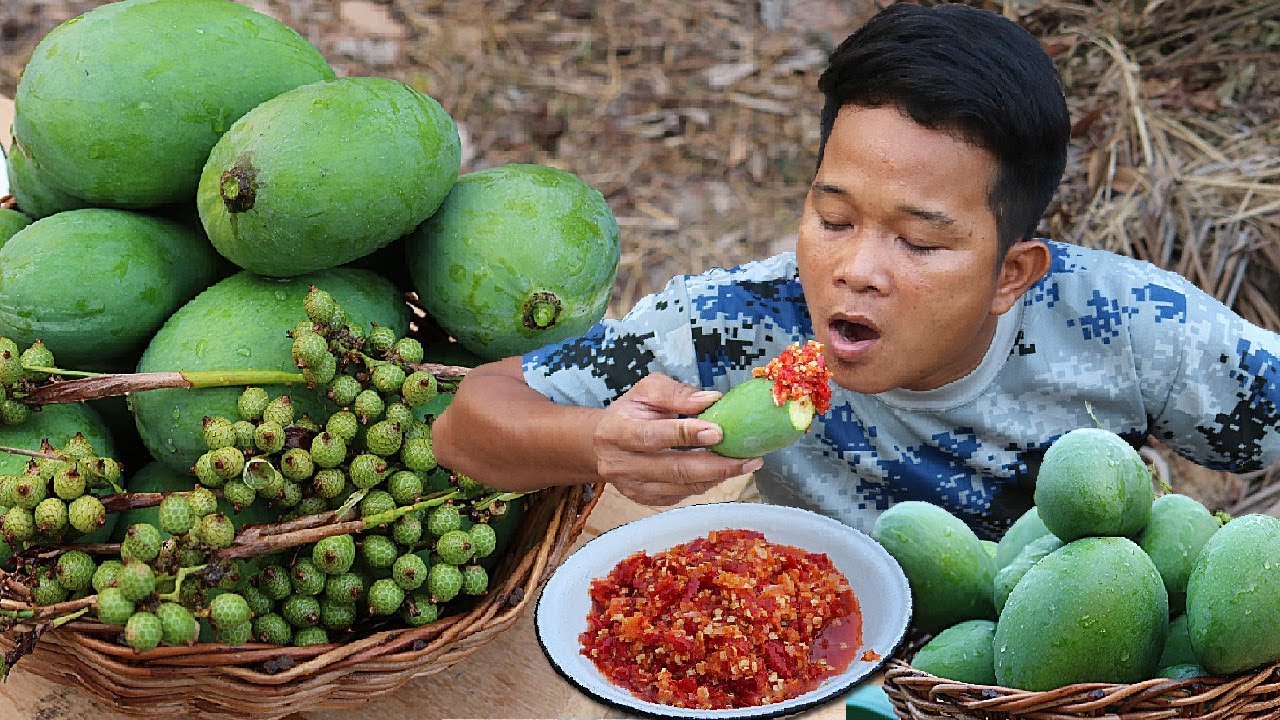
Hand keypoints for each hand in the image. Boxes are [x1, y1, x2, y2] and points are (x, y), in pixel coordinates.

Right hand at [592, 373, 762, 505]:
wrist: (602, 444)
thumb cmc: (630, 412)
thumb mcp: (646, 391)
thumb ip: (676, 393)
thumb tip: (711, 400)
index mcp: (616, 432)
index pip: (651, 436)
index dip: (685, 435)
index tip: (718, 431)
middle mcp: (621, 465)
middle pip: (672, 470)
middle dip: (715, 465)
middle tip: (747, 457)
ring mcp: (633, 487)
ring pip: (681, 486)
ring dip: (718, 476)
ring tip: (746, 463)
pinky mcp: (646, 500)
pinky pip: (683, 495)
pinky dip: (707, 483)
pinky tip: (723, 471)